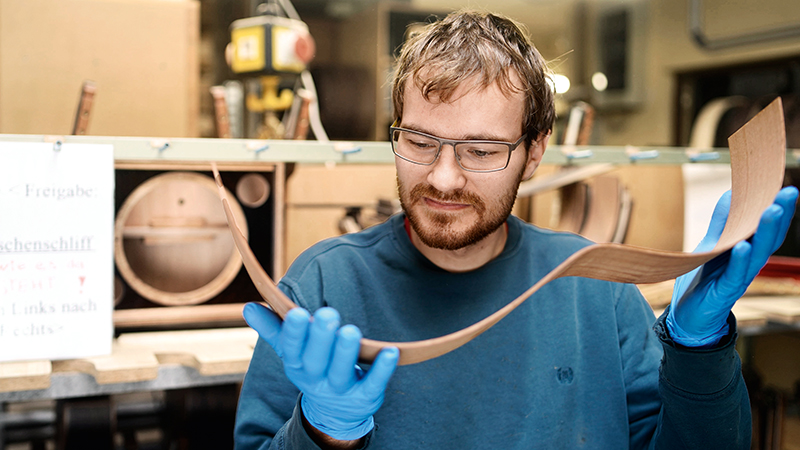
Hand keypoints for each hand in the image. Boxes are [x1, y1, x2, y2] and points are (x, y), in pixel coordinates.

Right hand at [243, 303, 398, 440]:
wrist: (333, 411)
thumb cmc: (313, 367)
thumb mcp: (291, 351)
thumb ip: (273, 328)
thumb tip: (247, 307)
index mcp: (297, 364)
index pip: (292, 349)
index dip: (294, 333)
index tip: (297, 312)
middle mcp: (316, 379)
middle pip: (316, 360)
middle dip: (321, 338)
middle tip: (328, 315)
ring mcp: (340, 390)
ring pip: (341, 372)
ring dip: (346, 352)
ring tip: (351, 331)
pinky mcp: (365, 397)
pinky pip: (373, 384)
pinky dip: (382, 369)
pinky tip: (390, 352)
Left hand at [667, 186, 797, 346]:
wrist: (687, 316)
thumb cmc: (703, 280)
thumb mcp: (712, 245)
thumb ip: (722, 223)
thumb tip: (732, 193)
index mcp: (748, 251)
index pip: (768, 228)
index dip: (779, 209)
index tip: (785, 186)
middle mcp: (749, 264)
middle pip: (769, 238)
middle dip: (780, 215)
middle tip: (789, 192)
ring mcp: (739, 278)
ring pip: (758, 254)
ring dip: (765, 233)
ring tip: (771, 210)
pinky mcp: (725, 292)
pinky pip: (735, 275)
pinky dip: (740, 260)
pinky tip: (742, 246)